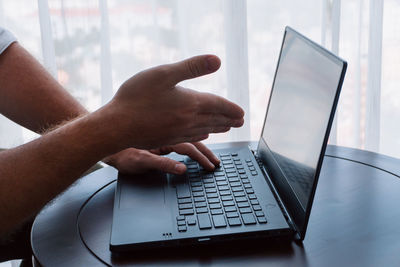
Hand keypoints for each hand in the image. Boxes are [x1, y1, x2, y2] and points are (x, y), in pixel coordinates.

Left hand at [104, 142, 219, 174]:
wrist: (107, 141)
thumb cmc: (121, 154)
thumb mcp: (141, 161)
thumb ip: (162, 164)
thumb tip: (182, 170)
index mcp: (164, 136)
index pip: (188, 147)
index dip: (201, 158)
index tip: (211, 166)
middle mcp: (167, 132)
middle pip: (193, 140)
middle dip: (207, 152)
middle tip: (217, 162)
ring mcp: (165, 134)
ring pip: (189, 138)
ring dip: (203, 147)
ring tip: (213, 156)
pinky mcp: (163, 136)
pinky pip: (182, 139)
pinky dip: (194, 142)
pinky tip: (201, 141)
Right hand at [105, 55, 243, 149]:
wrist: (116, 126)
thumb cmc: (136, 97)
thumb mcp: (163, 74)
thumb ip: (192, 67)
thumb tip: (217, 60)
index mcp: (191, 103)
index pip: (218, 105)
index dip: (231, 108)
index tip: (242, 112)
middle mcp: (188, 120)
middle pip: (215, 120)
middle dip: (229, 120)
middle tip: (240, 121)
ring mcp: (178, 132)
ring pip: (205, 130)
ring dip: (219, 128)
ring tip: (227, 128)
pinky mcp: (168, 138)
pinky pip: (192, 137)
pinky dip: (202, 135)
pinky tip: (204, 135)